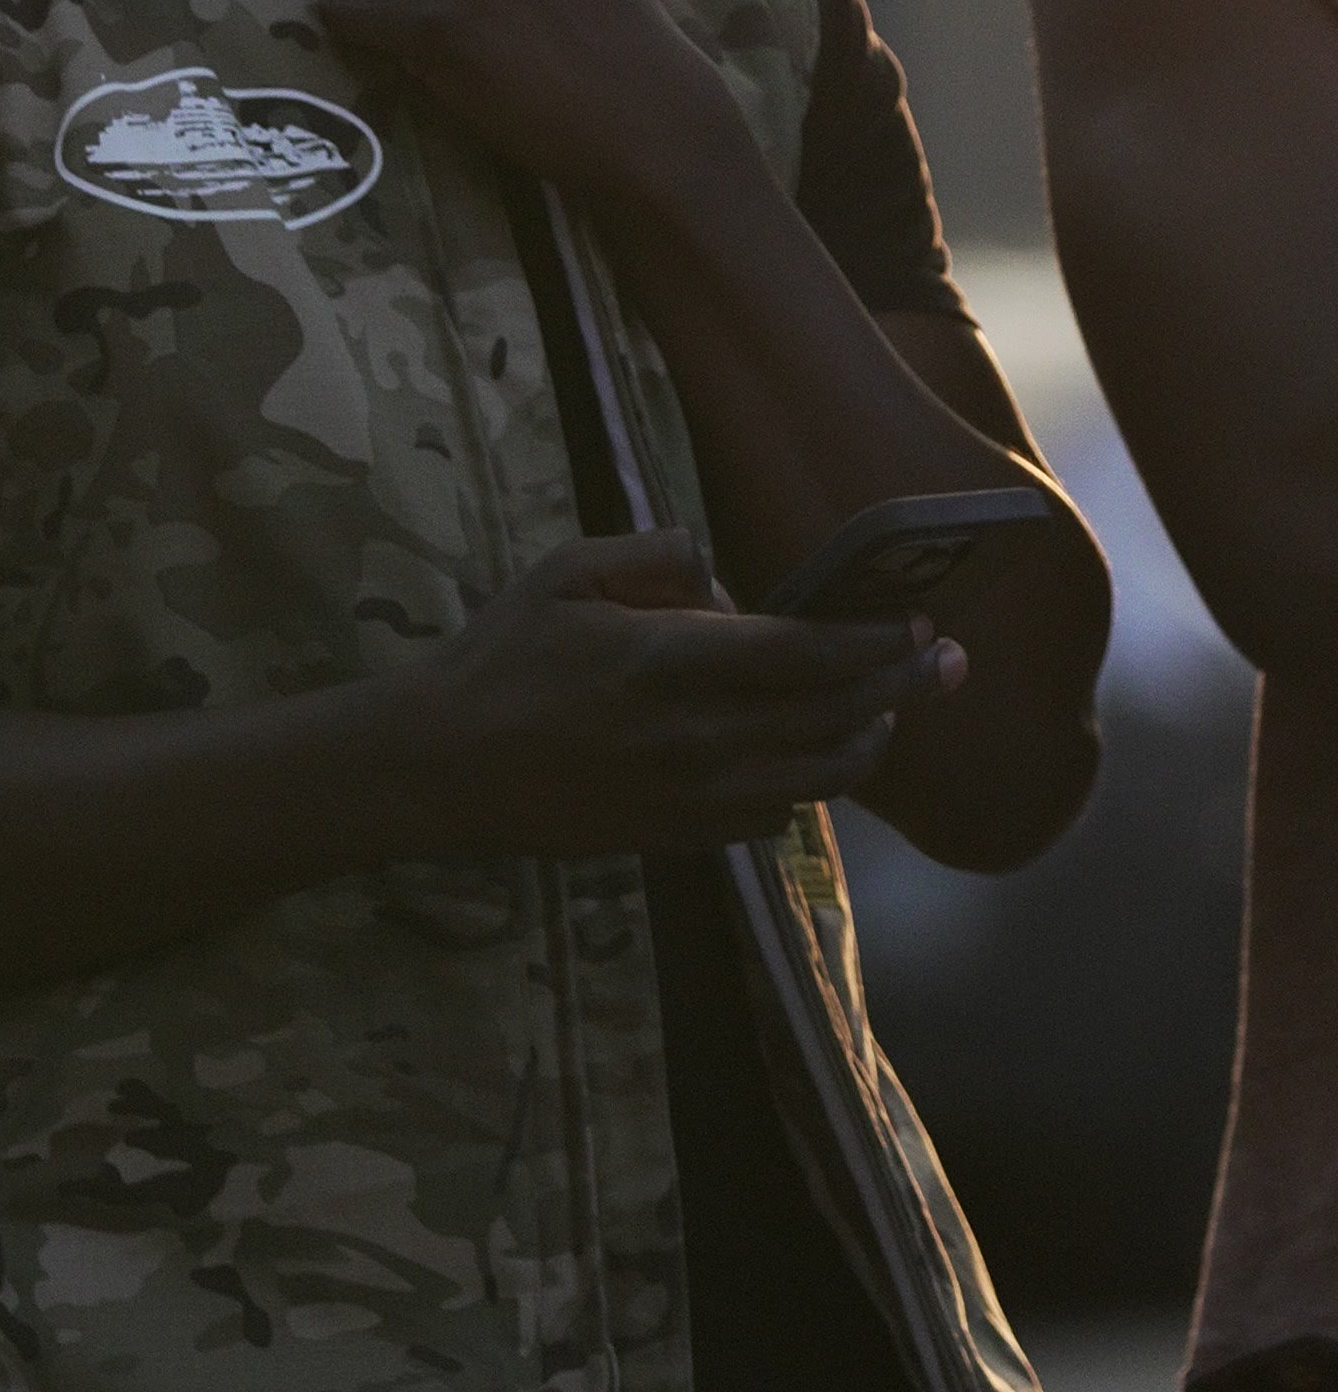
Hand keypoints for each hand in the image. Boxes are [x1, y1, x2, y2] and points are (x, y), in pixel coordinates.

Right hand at [407, 528, 963, 857]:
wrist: (444, 766)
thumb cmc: (500, 656)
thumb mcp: (567, 570)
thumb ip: (657, 555)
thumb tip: (726, 582)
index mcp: (670, 661)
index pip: (806, 653)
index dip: (874, 640)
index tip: (919, 623)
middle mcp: (697, 737)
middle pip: (832, 717)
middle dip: (901, 687)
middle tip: (948, 664)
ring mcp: (691, 797)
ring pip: (816, 779)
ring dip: (864, 744)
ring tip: (885, 715)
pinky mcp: (678, 836)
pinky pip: (771, 819)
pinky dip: (804, 789)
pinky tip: (802, 763)